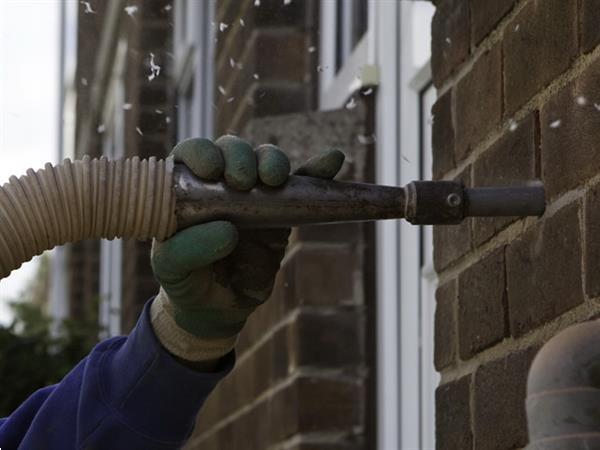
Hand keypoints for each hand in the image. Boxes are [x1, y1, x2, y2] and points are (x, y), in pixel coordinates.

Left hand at [150, 135, 344, 365]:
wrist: (216, 307)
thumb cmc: (185, 281)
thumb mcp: (170, 270)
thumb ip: (185, 251)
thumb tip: (227, 230)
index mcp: (186, 188)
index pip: (192, 153)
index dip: (202, 153)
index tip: (211, 171)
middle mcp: (220, 184)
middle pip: (232, 149)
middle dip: (240, 156)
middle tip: (244, 181)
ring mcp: (254, 195)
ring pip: (266, 161)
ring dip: (273, 161)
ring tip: (274, 179)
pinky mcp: (282, 211)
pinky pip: (301, 186)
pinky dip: (317, 171)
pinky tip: (332, 161)